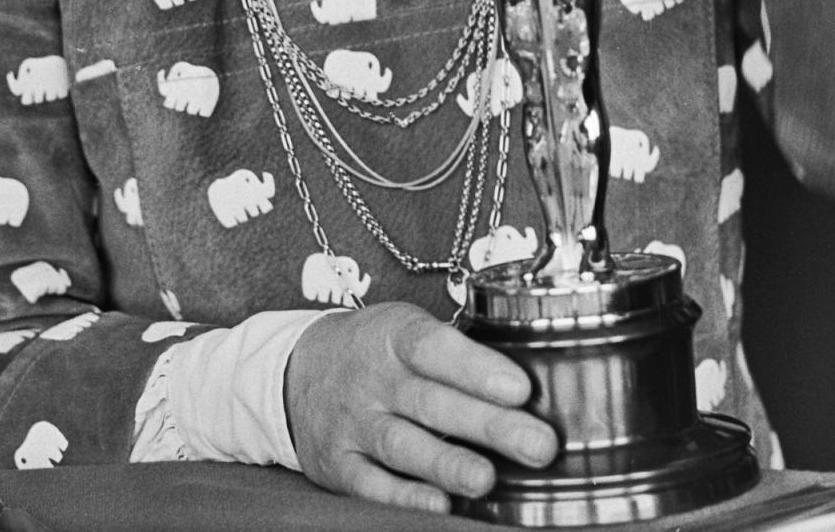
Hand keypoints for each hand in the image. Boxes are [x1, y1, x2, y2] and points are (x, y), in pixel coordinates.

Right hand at [284, 301, 557, 512]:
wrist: (296, 370)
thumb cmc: (374, 349)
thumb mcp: (406, 328)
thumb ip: (455, 353)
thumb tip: (527, 386)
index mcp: (395, 336)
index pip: (436, 347)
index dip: (478, 367)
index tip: (521, 388)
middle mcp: (374, 379)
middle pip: (433, 402)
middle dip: (489, 425)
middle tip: (539, 444)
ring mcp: (353, 423)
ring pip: (404, 445)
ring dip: (448, 464)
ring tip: (488, 479)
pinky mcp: (338, 464)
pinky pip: (371, 484)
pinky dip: (405, 496)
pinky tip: (440, 506)